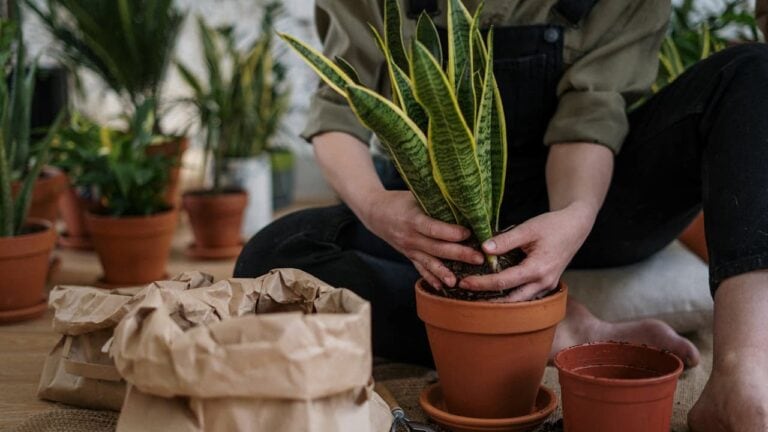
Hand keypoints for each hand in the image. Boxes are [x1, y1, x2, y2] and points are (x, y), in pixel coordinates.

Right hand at [360, 190, 484, 289]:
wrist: (375, 213)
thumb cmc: (399, 201)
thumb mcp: (414, 196)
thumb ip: (434, 200)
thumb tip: (462, 201)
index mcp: (412, 219)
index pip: (433, 228)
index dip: (451, 232)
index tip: (468, 233)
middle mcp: (410, 237)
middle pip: (436, 248)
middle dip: (459, 254)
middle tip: (479, 258)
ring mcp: (408, 249)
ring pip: (429, 262)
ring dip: (445, 272)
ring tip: (459, 281)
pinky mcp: (409, 256)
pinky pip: (420, 269)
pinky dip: (431, 279)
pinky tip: (442, 287)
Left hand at [458, 202, 597, 301]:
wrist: (576, 227)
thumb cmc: (553, 225)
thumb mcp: (528, 228)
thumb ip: (505, 240)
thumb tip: (483, 249)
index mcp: (538, 269)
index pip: (504, 281)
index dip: (482, 283)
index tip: (464, 282)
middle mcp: (544, 282)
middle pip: (511, 299)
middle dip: (488, 299)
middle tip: (466, 294)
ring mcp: (547, 286)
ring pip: (520, 301)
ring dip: (500, 301)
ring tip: (477, 296)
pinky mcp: (547, 284)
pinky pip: (527, 296)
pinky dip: (511, 296)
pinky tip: (496, 292)